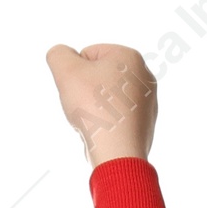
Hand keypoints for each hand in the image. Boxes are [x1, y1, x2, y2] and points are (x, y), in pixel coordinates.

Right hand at [46, 42, 156, 167]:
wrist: (117, 153)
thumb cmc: (94, 107)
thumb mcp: (65, 70)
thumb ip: (58, 54)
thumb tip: (61, 55)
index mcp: (130, 56)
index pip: (88, 54)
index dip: (75, 72)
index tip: (80, 90)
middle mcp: (145, 77)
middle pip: (99, 77)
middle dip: (86, 90)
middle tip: (85, 107)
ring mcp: (148, 103)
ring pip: (106, 99)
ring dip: (94, 108)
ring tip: (95, 121)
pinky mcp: (145, 126)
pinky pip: (116, 119)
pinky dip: (106, 124)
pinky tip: (104, 133)